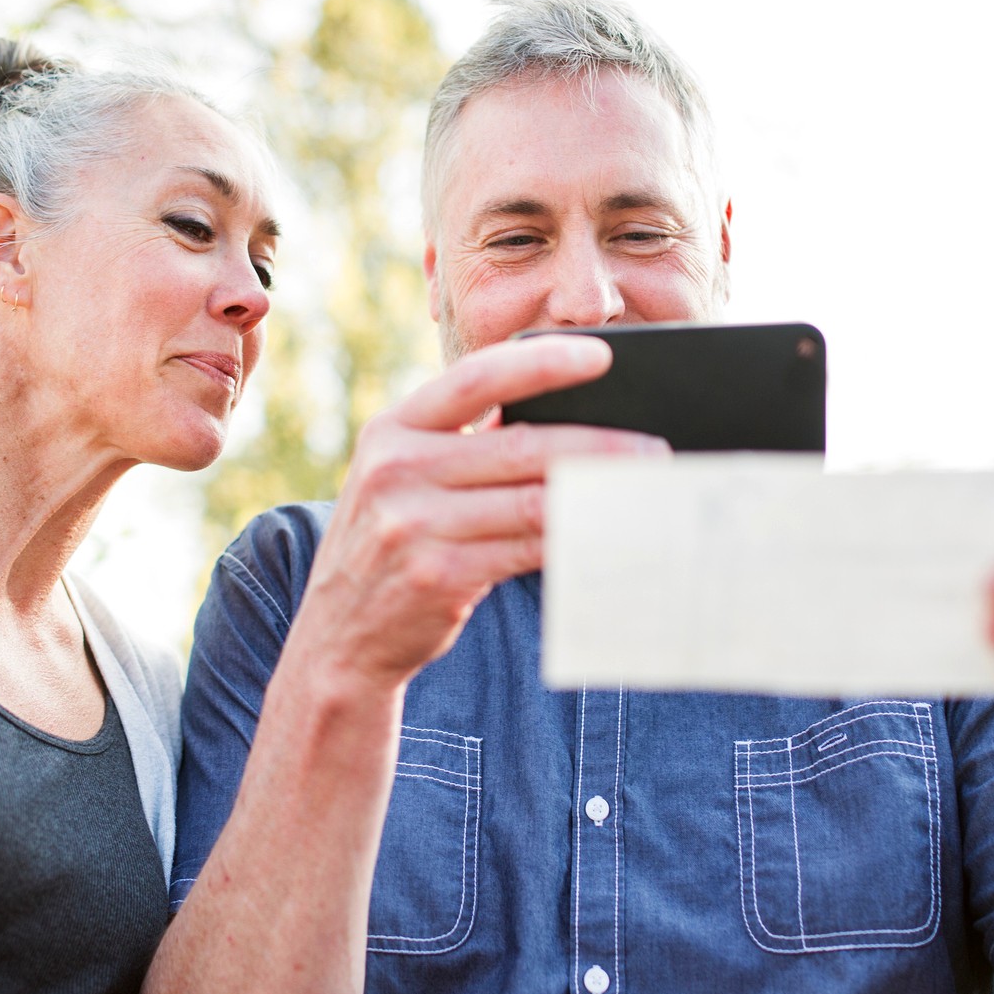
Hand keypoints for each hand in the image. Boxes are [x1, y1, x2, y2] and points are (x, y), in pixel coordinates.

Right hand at [293, 335, 666, 690]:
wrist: (338, 636)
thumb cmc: (393, 543)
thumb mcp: (401, 478)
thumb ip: (461, 445)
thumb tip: (569, 425)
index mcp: (392, 430)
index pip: (475, 379)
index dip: (541, 363)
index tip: (601, 357)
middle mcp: (397, 470)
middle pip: (520, 447)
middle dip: (598, 446)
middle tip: (655, 449)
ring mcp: (414, 526)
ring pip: (534, 503)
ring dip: (600, 499)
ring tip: (645, 493)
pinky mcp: (440, 576)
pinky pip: (528, 551)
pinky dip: (576, 542)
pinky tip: (609, 537)